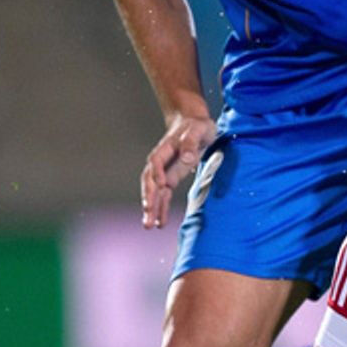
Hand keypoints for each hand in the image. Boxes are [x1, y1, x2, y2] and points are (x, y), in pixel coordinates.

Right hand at [142, 112, 216, 228]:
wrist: (192, 122)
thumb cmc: (196, 125)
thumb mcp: (198, 129)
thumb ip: (191, 143)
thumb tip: (186, 158)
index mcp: (165, 148)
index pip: (156, 162)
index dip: (157, 173)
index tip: (161, 185)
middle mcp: (160, 162)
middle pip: (150, 181)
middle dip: (149, 198)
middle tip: (147, 215)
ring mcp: (164, 171)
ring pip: (154, 191)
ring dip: (152, 208)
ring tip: (149, 225)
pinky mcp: (171, 178)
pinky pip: (163, 195)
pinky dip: (161, 208)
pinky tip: (160, 222)